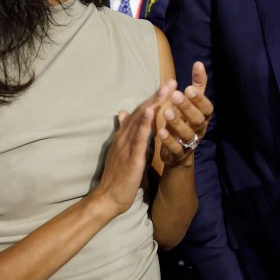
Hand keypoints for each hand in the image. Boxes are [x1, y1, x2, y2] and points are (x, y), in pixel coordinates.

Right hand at [93, 85, 170, 215]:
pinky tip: (151, 112)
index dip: (153, 99)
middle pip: (141, 112)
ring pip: (140, 121)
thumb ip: (125, 132)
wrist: (108, 198)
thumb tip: (123, 113)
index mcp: (124, 136)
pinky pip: (138, 138)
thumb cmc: (118, 176)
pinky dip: (144, 124)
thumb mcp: (122, 150)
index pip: (139, 113)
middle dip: (156, 96)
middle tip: (171, 81)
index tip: (166, 86)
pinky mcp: (131, 157)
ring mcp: (126, 146)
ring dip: (153, 104)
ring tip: (165, 90)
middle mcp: (124, 137)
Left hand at [156, 61, 213, 167]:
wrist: (179, 152)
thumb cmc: (186, 120)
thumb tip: (198, 63)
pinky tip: (160, 132)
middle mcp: (200, 129)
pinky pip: (177, 149)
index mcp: (203, 116)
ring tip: (166, 112)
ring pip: (188, 134)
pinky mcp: (179, 154)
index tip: (188, 88)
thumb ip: (197, 84)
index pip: (206, 107)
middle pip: (198, 119)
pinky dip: (169, 141)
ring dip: (178, 123)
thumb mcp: (193, 102)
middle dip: (187, 107)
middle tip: (176, 95)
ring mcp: (190, 142)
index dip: (199, 99)